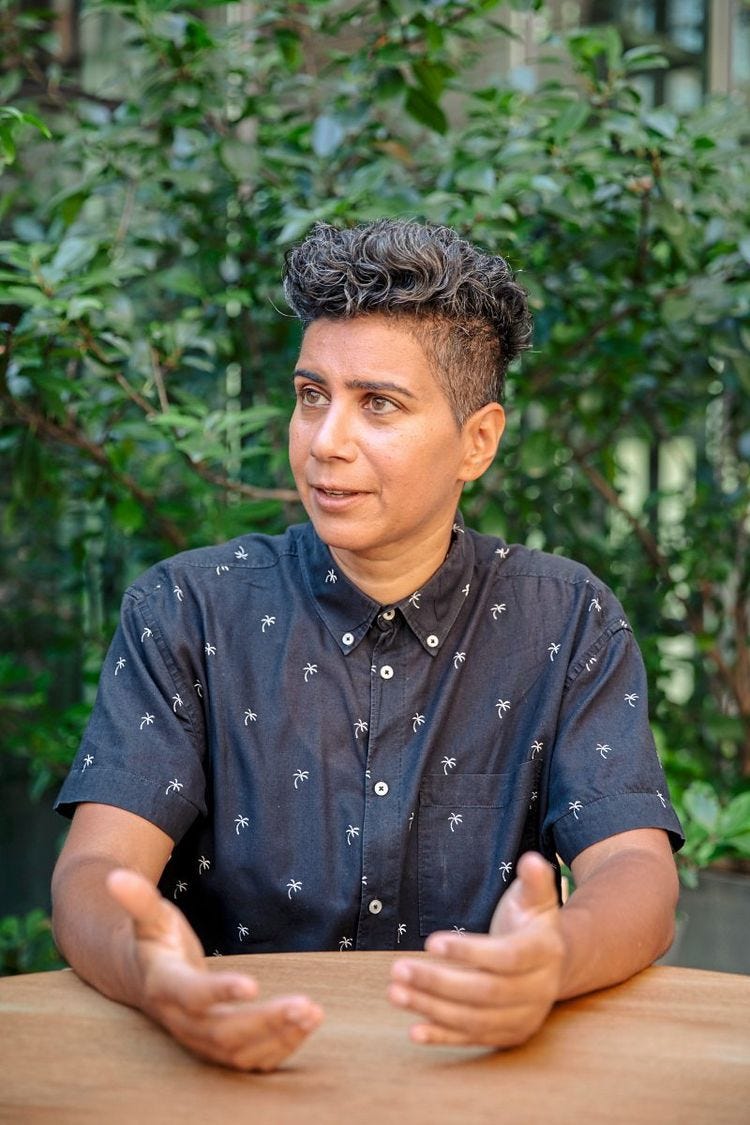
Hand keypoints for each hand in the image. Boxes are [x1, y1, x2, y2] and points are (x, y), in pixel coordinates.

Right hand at [106, 869, 322, 1070]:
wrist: (144, 980)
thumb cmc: (153, 942)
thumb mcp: (149, 917)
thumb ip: (139, 899)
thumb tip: (115, 876)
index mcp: (165, 986)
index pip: (191, 996)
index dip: (219, 992)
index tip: (253, 984)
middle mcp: (181, 1021)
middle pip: (223, 1033)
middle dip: (265, 1022)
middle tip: (304, 1004)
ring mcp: (199, 1040)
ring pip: (239, 1052)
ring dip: (279, 1037)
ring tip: (312, 1013)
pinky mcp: (217, 1049)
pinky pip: (248, 1060)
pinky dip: (279, 1049)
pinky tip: (306, 1026)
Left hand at [387, 852, 564, 1047]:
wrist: (552, 963)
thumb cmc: (532, 923)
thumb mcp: (536, 897)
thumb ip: (534, 879)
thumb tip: (531, 860)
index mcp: (545, 952)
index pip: (506, 958)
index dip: (468, 952)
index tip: (430, 942)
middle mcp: (538, 990)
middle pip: (485, 993)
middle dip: (438, 982)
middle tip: (398, 969)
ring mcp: (524, 1017)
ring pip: (475, 1019)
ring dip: (432, 1008)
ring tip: (395, 992)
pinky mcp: (508, 1036)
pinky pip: (473, 1039)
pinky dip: (443, 1038)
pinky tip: (414, 1031)